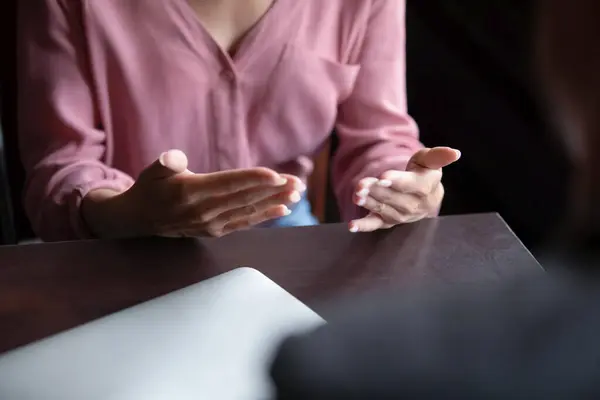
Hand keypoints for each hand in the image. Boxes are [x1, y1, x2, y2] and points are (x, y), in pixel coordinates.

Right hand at [82, 150, 304, 237]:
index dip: (253, 179)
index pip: (228, 184)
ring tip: (297, 194)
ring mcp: (210, 223)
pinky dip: (264, 217)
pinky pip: (244, 223)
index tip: (276, 175)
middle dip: (273, 190)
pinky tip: (282, 209)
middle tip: (298, 183)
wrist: (139, 220)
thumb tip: (175, 158)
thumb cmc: (150, 188)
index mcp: (190, 192)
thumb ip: (165, 163)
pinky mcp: (215, 231)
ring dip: (275, 202)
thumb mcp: (152, 170)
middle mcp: (203, 210)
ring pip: (248, 211)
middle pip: (245, 198)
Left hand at [348, 147, 460, 232]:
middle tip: (361, 185)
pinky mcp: (388, 222)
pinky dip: (364, 227)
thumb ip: (438, 156)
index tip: (383, 177)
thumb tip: (455, 153)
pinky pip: (376, 225)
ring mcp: (401, 216)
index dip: (397, 181)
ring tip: (356, 196)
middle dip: (376, 191)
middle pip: (393, 198)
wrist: (424, 196)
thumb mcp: (430, 161)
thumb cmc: (424, 173)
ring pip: (383, 210)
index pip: (411, 185)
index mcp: (426, 188)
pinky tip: (352, 226)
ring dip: (368, 203)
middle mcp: (414, 205)